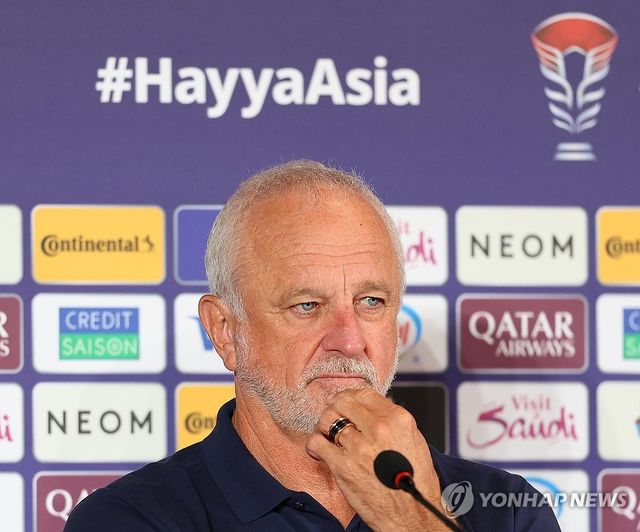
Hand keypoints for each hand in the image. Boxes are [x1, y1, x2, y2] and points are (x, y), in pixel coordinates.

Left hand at [305, 388, 452, 530]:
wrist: (412, 517)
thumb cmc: (414, 483)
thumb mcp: (414, 442)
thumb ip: (393, 422)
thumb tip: (373, 409)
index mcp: (398, 420)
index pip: (364, 393)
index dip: (351, 396)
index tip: (346, 403)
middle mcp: (379, 429)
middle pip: (343, 402)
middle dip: (335, 407)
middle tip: (333, 416)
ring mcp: (360, 447)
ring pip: (327, 420)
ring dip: (324, 426)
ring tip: (327, 434)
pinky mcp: (343, 466)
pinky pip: (317, 443)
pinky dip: (314, 445)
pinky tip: (321, 451)